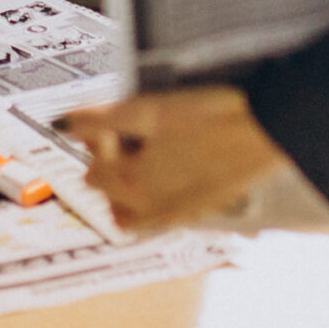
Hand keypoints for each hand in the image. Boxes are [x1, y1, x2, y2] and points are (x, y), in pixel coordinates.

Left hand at [65, 87, 288, 231]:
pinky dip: (153, 201)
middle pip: (110, 195)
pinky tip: (169, 173)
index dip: (98, 141)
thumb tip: (63, 122)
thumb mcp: (150, 109)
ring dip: (128, 189)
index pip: (93, 172)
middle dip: (110, 165)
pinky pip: (162, 218)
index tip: (112, 119)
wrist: (265, 132)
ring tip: (144, 155)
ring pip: (134, 213)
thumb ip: (102, 119)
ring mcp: (177, 214)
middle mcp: (151, 208)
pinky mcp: (201, 212)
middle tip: (127, 133)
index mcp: (132, 182)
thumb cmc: (210, 116)